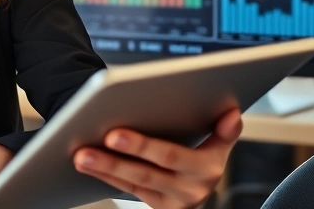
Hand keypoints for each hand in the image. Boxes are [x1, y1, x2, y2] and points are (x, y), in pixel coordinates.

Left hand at [73, 109, 241, 208]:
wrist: (201, 190)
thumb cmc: (205, 158)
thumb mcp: (220, 146)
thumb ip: (224, 131)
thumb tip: (232, 114)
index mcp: (207, 169)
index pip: (170, 157)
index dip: (142, 146)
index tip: (115, 133)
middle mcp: (190, 190)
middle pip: (147, 171)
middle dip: (116, 158)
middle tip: (92, 141)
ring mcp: (171, 201)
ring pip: (134, 183)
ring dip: (105, 167)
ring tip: (81, 153)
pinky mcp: (156, 206)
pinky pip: (127, 190)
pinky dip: (106, 176)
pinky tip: (88, 164)